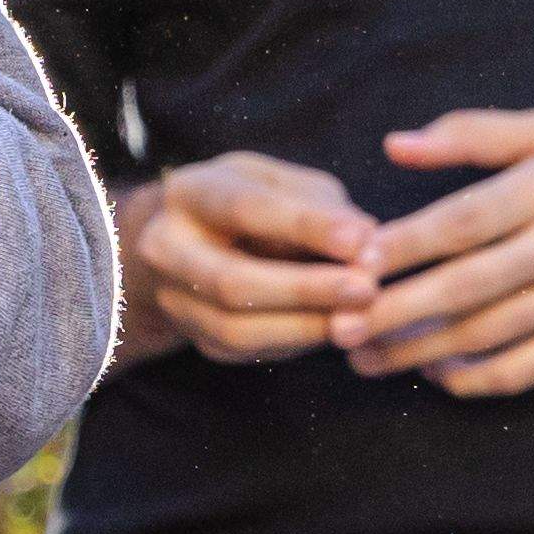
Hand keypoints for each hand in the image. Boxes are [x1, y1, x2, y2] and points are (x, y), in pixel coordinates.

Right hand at [115, 154, 379, 368]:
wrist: (191, 241)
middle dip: (305, 289)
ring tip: (359, 316)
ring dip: (305, 326)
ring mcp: (174, 299)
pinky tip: (336, 328)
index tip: (362, 238)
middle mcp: (166, 248)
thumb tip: (366, 243)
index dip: (306, 226)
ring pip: (235, 329)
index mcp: (189, 193)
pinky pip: (247, 351)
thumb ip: (322, 205)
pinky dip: (297, 342)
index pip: (246, 209)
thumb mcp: (281, 182)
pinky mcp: (196, 338)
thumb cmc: (253, 202)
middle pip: (231, 280)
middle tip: (367, 288)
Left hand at [340, 111, 533, 396]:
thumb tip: (395, 147)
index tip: (348, 262)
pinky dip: (476, 379)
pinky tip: (436, 375)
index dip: (400, 246)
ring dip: (419, 352)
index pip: (462, 220)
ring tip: (366, 359)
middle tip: (337, 327)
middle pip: (464, 286)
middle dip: (393, 312)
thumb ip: (473, 135)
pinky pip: (527, 369)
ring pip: (488, 335)